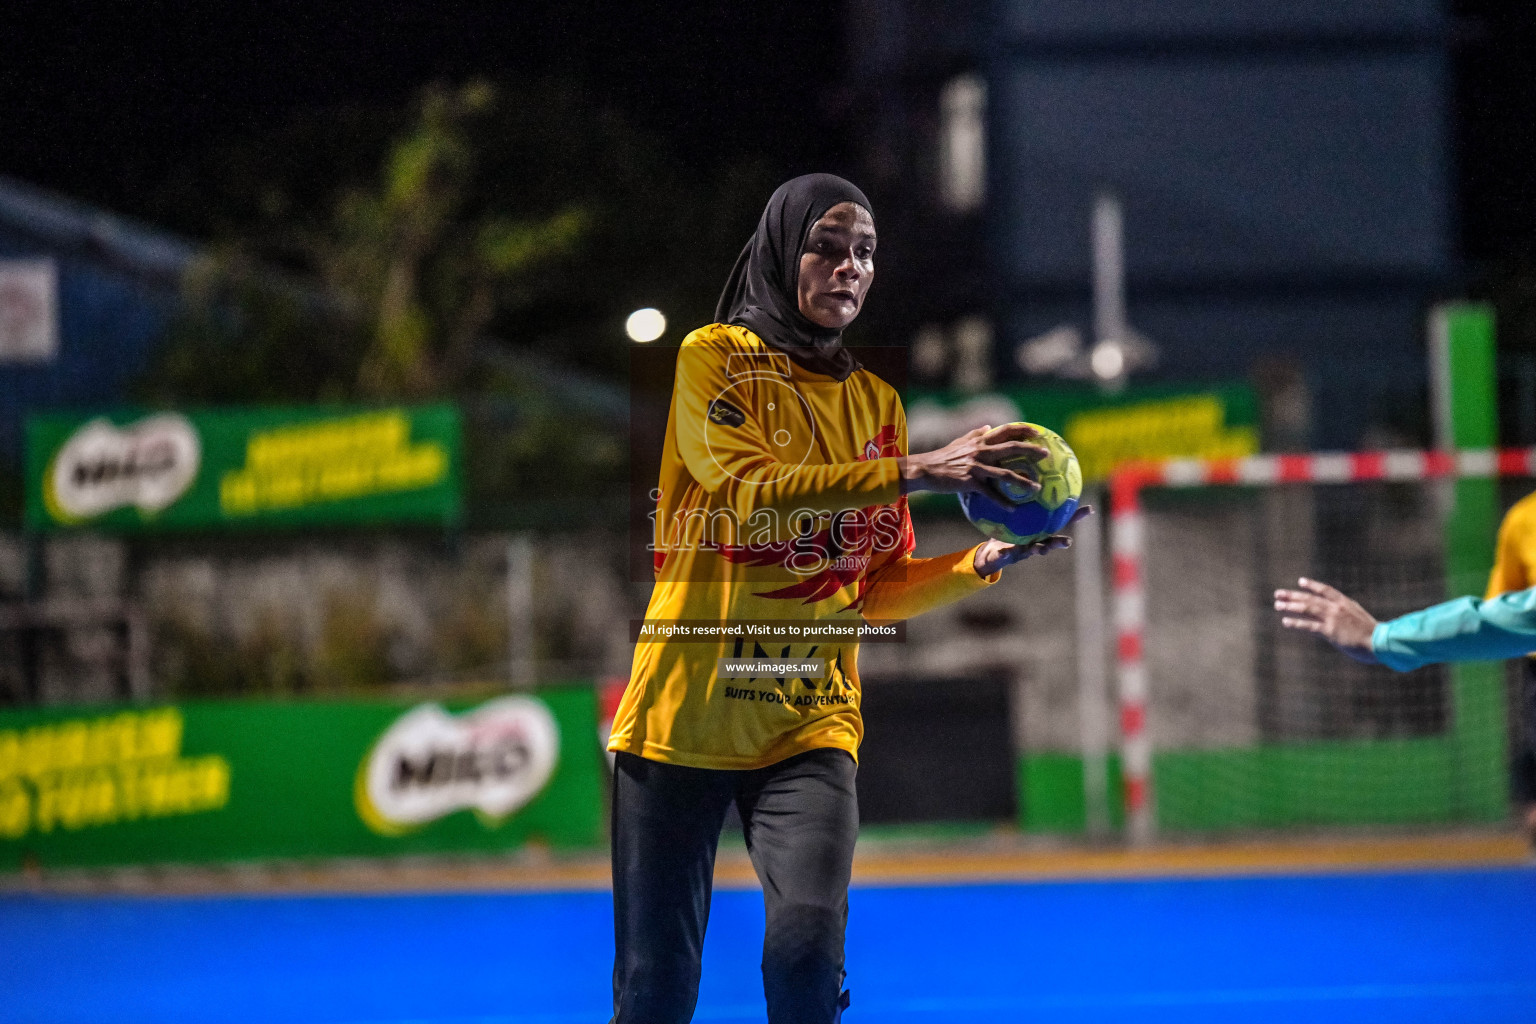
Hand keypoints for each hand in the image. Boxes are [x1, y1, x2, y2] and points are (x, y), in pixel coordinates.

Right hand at [898, 423, 1047, 505]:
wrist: (925, 469)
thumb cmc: (943, 457)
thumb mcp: (960, 441)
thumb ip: (976, 434)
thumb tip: (989, 426)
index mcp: (980, 440)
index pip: (1006, 431)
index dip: (1024, 430)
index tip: (1039, 433)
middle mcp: (981, 451)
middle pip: (1011, 448)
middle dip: (1031, 450)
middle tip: (1047, 455)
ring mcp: (976, 466)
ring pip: (1005, 473)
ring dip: (1023, 481)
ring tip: (1037, 488)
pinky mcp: (970, 482)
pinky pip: (990, 493)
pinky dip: (1002, 501)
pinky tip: (1012, 509)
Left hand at [973, 505, 1093, 575]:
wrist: (989, 552)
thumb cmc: (1005, 529)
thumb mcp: (1013, 510)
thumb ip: (1022, 495)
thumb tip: (1030, 470)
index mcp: (1038, 530)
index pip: (1059, 522)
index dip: (1074, 517)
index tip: (1089, 510)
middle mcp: (1033, 541)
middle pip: (1050, 541)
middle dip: (1060, 542)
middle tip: (1068, 542)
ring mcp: (1020, 550)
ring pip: (1032, 551)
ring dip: (1039, 550)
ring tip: (1043, 549)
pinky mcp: (1005, 557)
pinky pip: (1004, 554)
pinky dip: (1005, 553)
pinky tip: (1003, 550)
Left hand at [1272, 577, 1379, 663]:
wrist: (1380, 642)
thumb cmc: (1373, 635)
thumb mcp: (1360, 619)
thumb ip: (1349, 615)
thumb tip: (1340, 618)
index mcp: (1346, 603)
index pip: (1326, 590)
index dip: (1312, 585)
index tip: (1300, 581)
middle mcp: (1337, 608)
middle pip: (1311, 598)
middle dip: (1293, 595)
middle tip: (1278, 594)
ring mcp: (1332, 618)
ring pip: (1307, 608)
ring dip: (1291, 606)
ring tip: (1278, 605)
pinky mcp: (1329, 630)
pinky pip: (1308, 625)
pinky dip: (1296, 623)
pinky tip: (1285, 621)